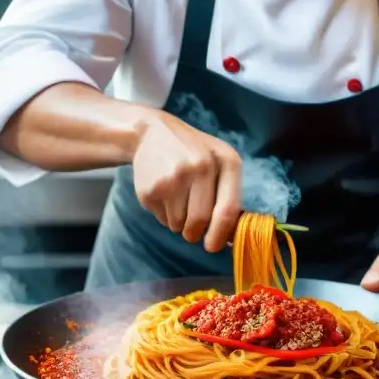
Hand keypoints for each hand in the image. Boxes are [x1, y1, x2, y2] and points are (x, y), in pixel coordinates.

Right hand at [131, 109, 241, 252]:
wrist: (152, 133)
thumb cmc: (194, 152)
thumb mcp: (218, 161)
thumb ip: (228, 195)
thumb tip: (228, 239)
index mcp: (225, 161)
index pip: (227, 209)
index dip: (221, 233)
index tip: (213, 246)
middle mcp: (200, 167)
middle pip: (200, 221)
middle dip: (196, 232)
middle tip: (192, 229)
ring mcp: (173, 178)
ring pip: (179, 224)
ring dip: (180, 222)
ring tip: (177, 198)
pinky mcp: (150, 189)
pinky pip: (162, 220)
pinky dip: (165, 215)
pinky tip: (164, 192)